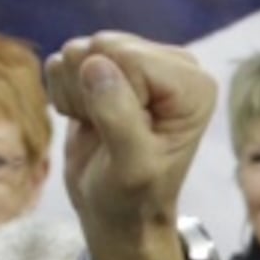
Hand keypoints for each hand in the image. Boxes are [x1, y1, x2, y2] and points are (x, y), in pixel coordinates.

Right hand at [43, 33, 217, 259]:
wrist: (117, 214)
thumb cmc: (132, 198)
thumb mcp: (131, 166)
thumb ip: (117, 115)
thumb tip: (95, 64)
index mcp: (193, 83)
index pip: (129, 56)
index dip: (112, 95)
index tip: (121, 133)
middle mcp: (172, 65)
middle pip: (102, 45)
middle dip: (90, 91)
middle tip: (104, 131)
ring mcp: (140, 64)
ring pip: (78, 51)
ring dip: (76, 94)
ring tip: (98, 127)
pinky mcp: (111, 68)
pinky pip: (65, 61)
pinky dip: (66, 94)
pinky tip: (87, 119)